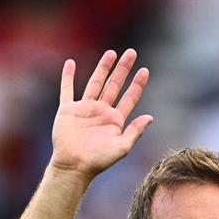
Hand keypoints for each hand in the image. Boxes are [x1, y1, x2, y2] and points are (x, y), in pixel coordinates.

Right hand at [51, 49, 152, 179]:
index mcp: (116, 119)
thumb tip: (151, 117)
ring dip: (103, 68)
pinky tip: (71, 63)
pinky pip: (67, 90)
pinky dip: (67, 77)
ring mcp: (85, 109)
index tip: (144, 70)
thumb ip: (136, 131)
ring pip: (95, 83)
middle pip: (114, 85)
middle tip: (131, 53)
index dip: (137, 84)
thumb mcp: (122, 147)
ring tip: (111, 53)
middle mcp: (102, 111)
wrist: (75, 165)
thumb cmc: (99, 160)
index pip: (130, 97)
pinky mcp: (68, 110)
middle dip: (123, 69)